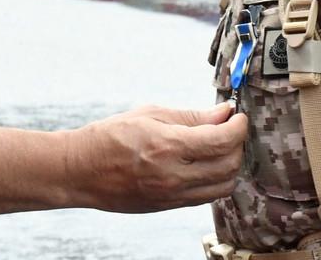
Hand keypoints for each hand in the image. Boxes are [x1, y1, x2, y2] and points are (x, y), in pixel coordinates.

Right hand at [64, 102, 245, 212]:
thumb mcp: (149, 114)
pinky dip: (215, 179)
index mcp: (168, 146)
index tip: (238, 117)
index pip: (221, 140)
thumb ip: (190, 116)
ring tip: (219, 146)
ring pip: (224, 185)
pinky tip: (205, 163)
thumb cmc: (110, 137)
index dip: (238, 127)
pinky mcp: (170, 206)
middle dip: (237, 144)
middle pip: (229, 164)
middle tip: (229, 128)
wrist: (82, 170)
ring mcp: (173, 195)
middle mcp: (174, 175)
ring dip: (230, 164)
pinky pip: (207, 196)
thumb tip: (222, 113)